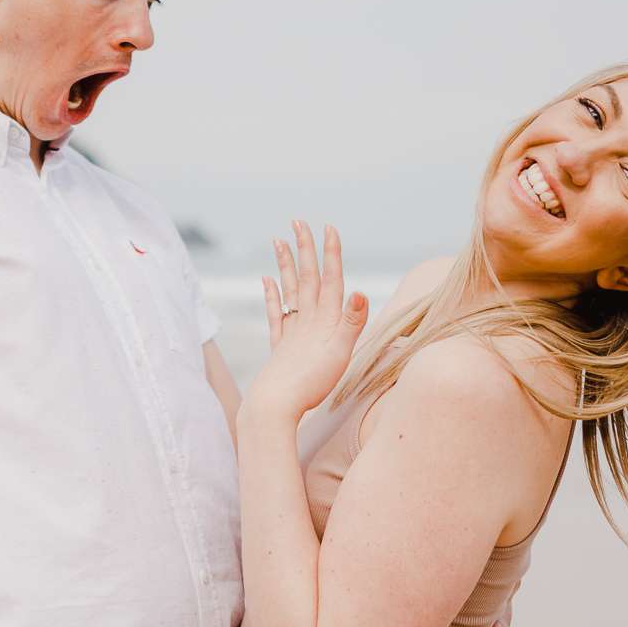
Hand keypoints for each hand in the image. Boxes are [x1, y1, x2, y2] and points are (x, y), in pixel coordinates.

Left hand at [247, 221, 368, 420]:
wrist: (275, 405)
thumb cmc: (311, 383)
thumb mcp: (340, 353)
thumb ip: (351, 323)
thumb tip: (360, 292)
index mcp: (325, 321)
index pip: (330, 280)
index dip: (331, 254)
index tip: (328, 228)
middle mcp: (307, 320)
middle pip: (306, 278)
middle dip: (304, 249)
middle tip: (298, 222)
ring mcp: (291, 331)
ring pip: (289, 290)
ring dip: (286, 264)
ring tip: (279, 241)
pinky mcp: (279, 345)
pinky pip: (275, 313)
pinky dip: (272, 295)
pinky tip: (267, 280)